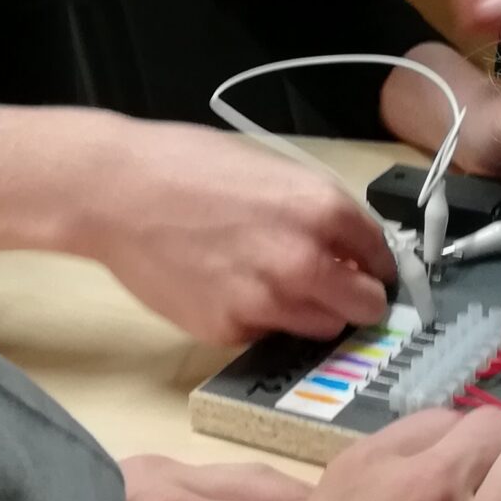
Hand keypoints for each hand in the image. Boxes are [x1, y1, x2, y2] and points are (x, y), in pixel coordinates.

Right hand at [92, 123, 394, 342]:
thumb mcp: (273, 170)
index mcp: (323, 210)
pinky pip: (267, 334)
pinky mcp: (230, 330)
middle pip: (365, 306)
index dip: (376, 263)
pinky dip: (260, 319)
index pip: (383, 258)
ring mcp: (268, 303)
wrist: (117, 192)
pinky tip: (230, 287)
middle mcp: (306, 263)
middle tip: (335, 286)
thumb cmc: (188, 166)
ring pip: (323, 329)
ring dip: (312, 313)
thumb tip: (352, 245)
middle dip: (355, 296)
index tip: (369, 269)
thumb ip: (319, 211)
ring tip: (275, 283)